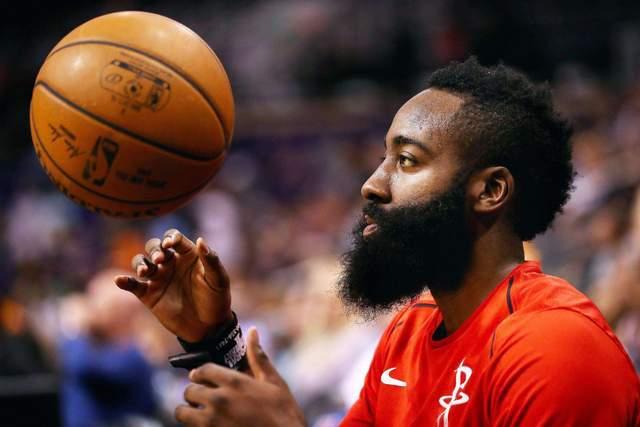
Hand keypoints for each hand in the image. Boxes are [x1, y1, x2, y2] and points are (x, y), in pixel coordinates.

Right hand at [114, 229, 231, 341]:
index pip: (174, 238)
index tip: (171, 244)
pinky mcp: (149, 295)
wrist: (209, 327)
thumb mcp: (218, 279)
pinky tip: (119, 280)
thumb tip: (201, 240)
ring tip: (145, 272)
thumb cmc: (217, 299)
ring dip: (140, 263)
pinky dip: (125, 281)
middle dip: (155, 249)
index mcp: (188, 255)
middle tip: (159, 260)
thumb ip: (211, 260)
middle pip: (155, 247)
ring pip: (141, 262)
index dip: (171, 238)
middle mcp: (171, 263)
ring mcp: (159, 278)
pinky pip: (133, 285)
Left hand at [176, 328, 305, 426]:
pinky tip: (208, 424)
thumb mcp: (274, 382)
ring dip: (188, 411)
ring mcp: (213, 422)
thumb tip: (252, 331)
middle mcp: (220, 400)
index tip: (201, 377)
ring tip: (199, 412)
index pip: (202, 370)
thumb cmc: (283, 412)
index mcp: (235, 383)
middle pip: (189, 391)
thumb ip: (258, 357)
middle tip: (202, 396)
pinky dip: (195, 425)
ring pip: (182, 413)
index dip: (199, 373)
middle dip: (194, 392)